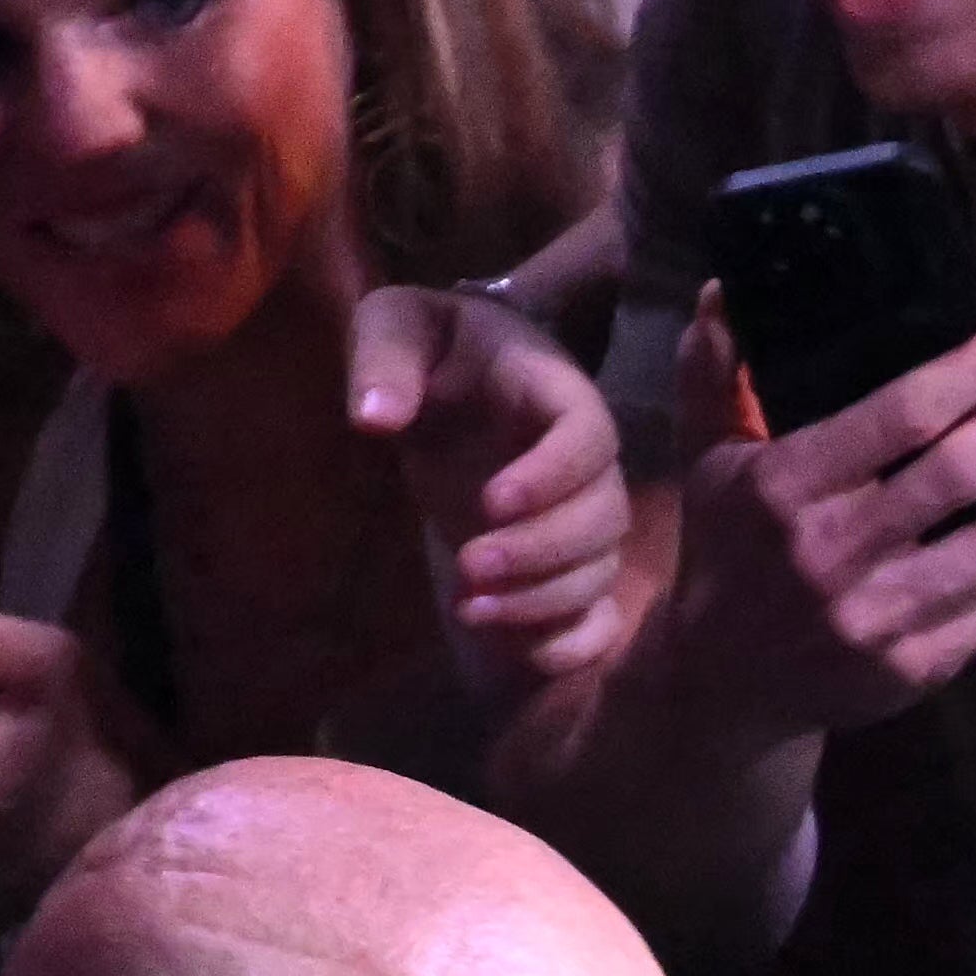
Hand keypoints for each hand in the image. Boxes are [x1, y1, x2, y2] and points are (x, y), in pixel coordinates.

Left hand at [352, 279, 641, 699]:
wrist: (454, 383)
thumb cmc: (430, 348)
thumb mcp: (397, 325)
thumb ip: (386, 359)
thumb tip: (373, 418)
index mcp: (555, 393)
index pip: (587, 434)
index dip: (552, 475)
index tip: (491, 501)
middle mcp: (584, 464)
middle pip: (602, 517)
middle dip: (540, 552)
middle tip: (469, 567)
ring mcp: (578, 520)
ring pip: (597, 573)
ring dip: (541, 602)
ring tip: (471, 610)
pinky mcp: (562, 567)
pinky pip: (595, 619)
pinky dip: (568, 645)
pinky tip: (514, 650)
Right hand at [639, 299, 975, 743]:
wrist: (722, 683)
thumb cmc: (725, 551)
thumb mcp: (705, 460)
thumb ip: (714, 375)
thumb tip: (725, 292)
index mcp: (783, 488)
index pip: (902, 416)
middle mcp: (831, 555)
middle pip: (961, 472)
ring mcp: (879, 620)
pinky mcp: (918, 668)